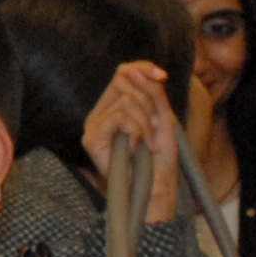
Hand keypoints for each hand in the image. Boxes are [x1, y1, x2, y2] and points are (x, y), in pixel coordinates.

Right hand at [82, 61, 182, 222]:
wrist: (157, 188)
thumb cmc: (160, 158)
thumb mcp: (161, 117)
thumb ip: (152, 91)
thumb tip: (136, 72)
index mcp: (114, 106)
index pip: (123, 72)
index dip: (144, 68)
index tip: (164, 76)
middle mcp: (100, 113)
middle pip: (124, 81)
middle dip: (149, 103)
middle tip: (154, 131)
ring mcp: (93, 126)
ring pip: (126, 101)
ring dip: (146, 123)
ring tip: (147, 144)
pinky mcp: (91, 139)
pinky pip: (120, 116)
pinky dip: (136, 130)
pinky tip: (136, 147)